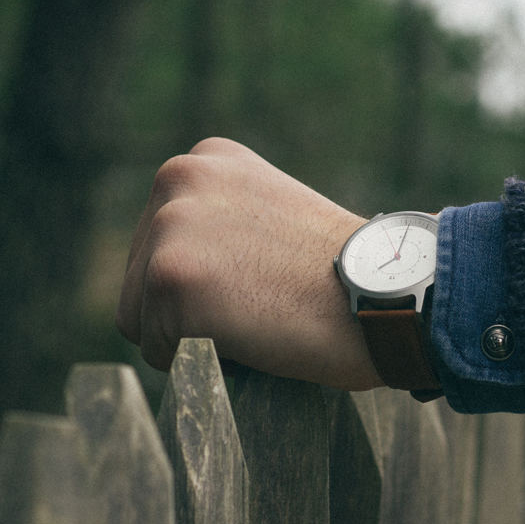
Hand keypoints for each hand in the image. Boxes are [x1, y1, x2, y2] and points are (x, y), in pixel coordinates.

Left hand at [116, 138, 381, 390]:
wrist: (386, 293)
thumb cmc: (342, 274)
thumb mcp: (271, 216)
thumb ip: (219, 224)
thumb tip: (180, 272)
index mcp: (204, 160)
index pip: (157, 245)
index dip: (205, 284)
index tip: (258, 282)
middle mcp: (178, 177)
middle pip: (138, 279)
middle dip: (187, 312)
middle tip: (260, 307)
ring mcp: (170, 225)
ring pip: (139, 318)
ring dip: (189, 338)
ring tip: (256, 320)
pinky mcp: (170, 276)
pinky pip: (157, 350)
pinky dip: (197, 363)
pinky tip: (251, 338)